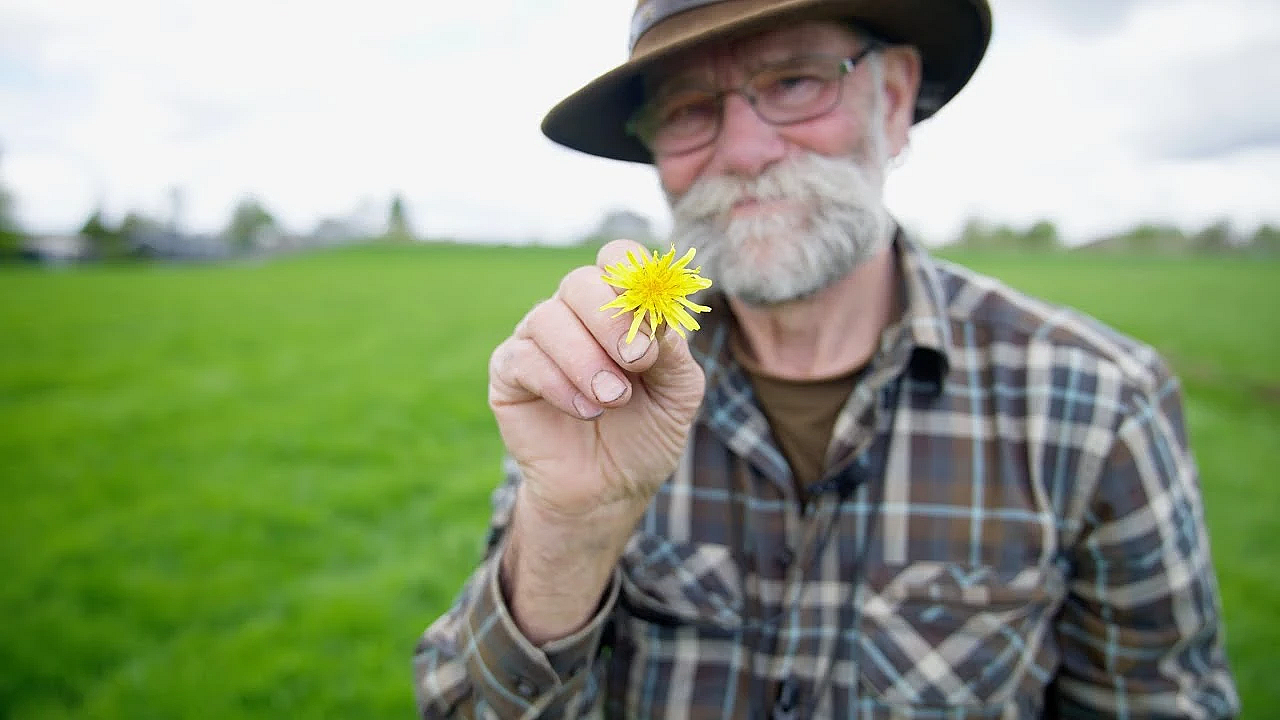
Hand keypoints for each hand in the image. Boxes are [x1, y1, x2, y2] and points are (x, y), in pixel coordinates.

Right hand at [488, 239, 706, 519]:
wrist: (610, 490)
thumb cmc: (647, 434)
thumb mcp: (678, 394)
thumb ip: (674, 351)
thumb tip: (658, 318)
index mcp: (619, 306)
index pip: (618, 258)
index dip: (633, 277)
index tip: (652, 323)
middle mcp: (575, 314)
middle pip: (580, 281)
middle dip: (611, 320)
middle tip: (637, 361)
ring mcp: (538, 339)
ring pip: (548, 317)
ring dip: (586, 360)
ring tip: (613, 400)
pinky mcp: (509, 371)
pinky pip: (523, 357)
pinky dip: (558, 383)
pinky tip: (585, 411)